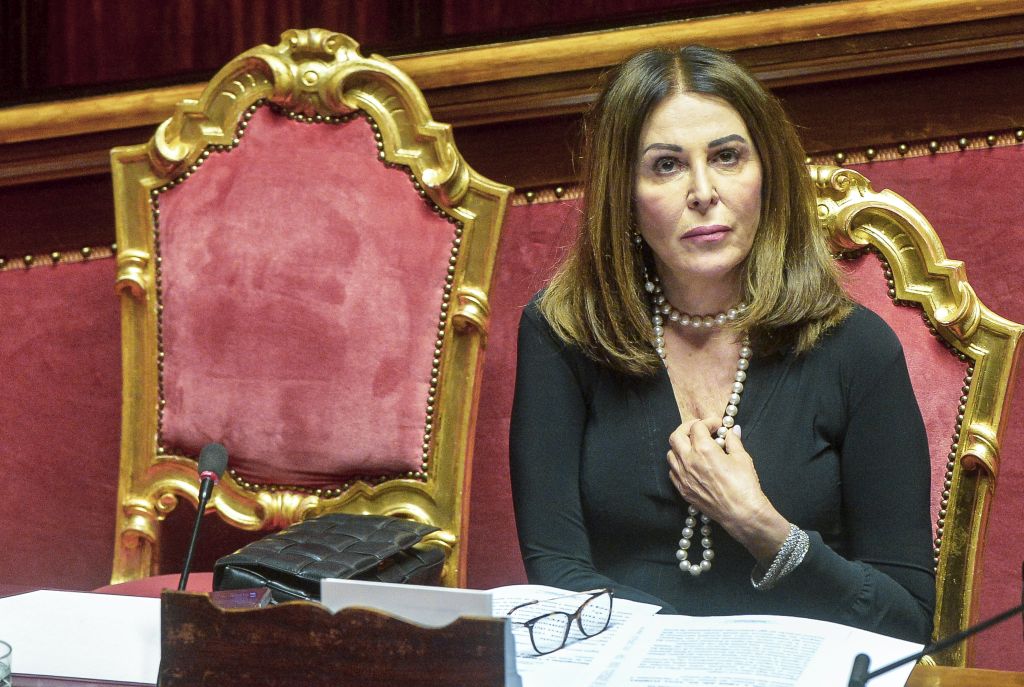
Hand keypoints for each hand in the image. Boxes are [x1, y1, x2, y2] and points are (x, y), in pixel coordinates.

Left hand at [666, 418, 788, 563]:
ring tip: (694, 446)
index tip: (717, 426)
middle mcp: (689, 461)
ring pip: (671, 453)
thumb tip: (732, 431)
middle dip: (687, 429)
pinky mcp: (683, 490)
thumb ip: (734, 441)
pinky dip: (679, 464)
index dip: (708, 422)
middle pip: (676, 436)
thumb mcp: (742, 458)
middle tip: (700, 430)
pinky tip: (691, 464)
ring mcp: (683, 477)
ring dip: (680, 446)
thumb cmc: (744, 485)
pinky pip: (673, 472)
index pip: (697, 427)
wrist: (741, 513)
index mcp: (703, 450)